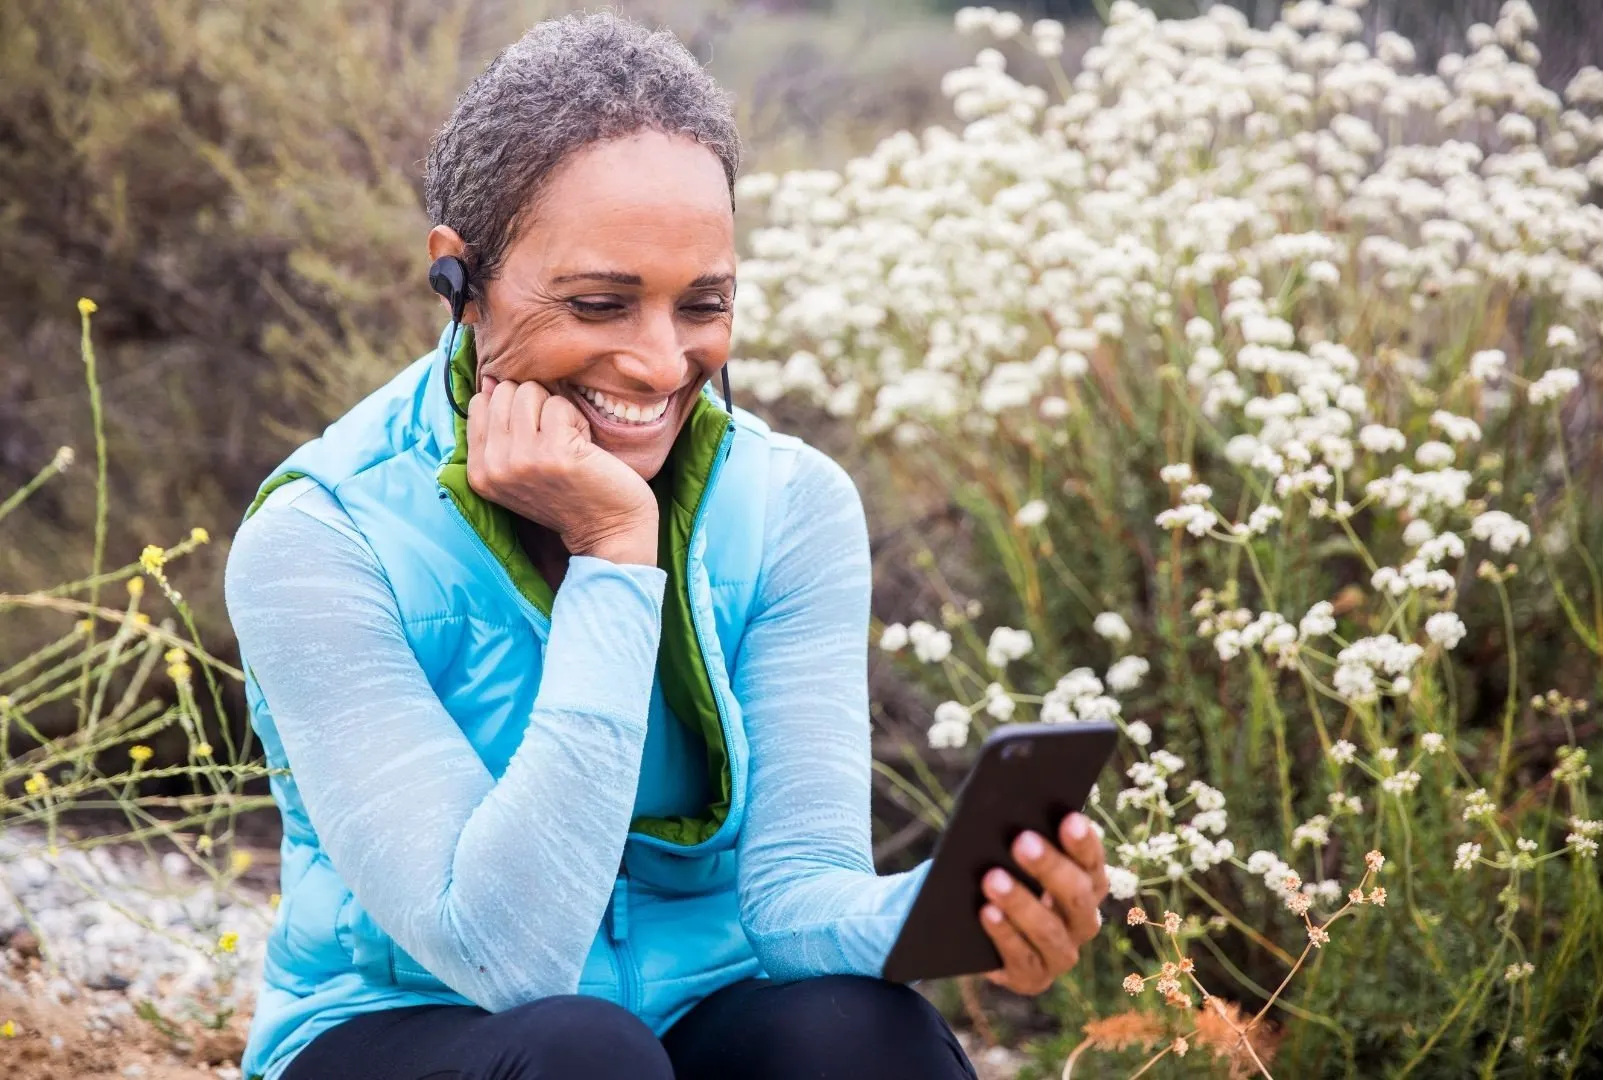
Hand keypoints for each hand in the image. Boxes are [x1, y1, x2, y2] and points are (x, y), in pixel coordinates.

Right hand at [466, 376, 657, 564]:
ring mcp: (521, 460)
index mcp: (479, 471)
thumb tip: (491, 379)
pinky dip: (577, 420)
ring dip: (557, 411)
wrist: (609, 531)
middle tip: (556, 441)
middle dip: (537, 406)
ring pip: (530, 392)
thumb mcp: (521, 466)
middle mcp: (493, 467)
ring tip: (569, 443)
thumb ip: (500, 428)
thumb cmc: (570, 493)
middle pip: (506, 391)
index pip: (480, 403)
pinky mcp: (553, 453)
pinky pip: (559, 405)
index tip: (536, 439)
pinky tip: (584, 449)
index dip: (515, 408)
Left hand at [978, 812, 1108, 994]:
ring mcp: (1061, 954)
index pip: (1092, 862)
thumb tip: (1010, 811)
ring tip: (993, 878)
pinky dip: (1005, 934)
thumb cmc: (1002, 876)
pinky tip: (987, 912)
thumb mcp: (1013, 857)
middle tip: (1021, 842)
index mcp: (1087, 885)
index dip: (1083, 842)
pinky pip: (1023, 958)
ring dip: (1022, 903)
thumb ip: (1023, 838)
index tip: (1068, 818)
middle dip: (1050, 868)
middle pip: (1076, 896)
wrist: (975, 931)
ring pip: (1050, 931)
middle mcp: (1083, 922)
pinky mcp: (1034, 978)